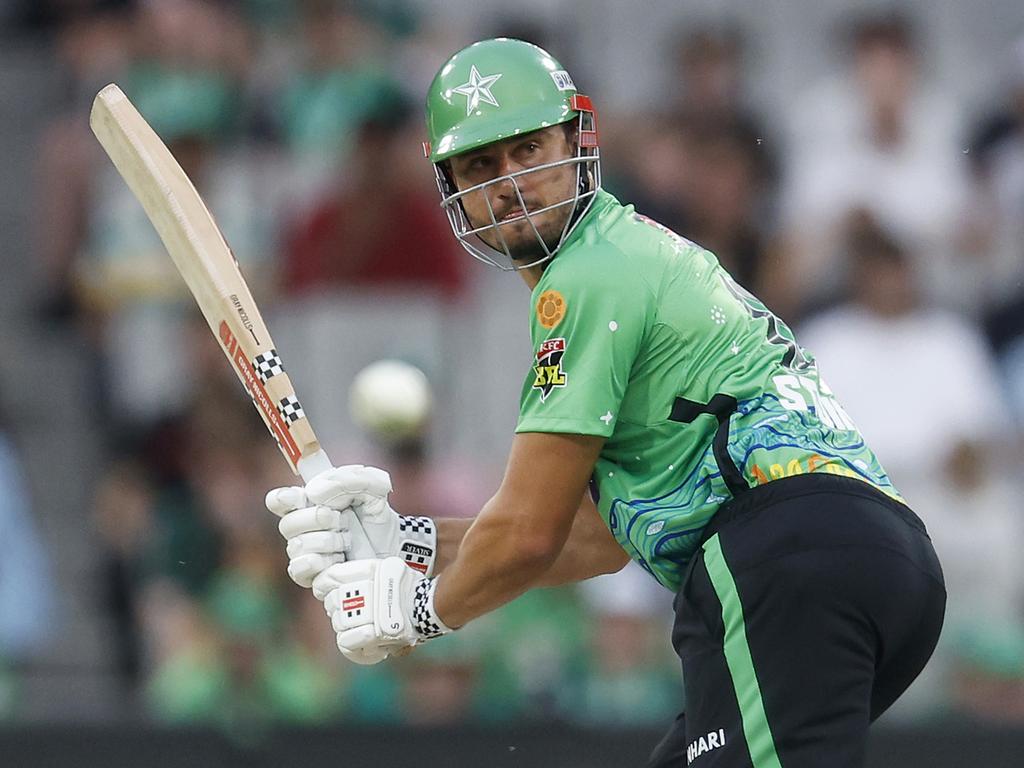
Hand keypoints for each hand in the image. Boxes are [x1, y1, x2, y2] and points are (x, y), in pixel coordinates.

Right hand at [265, 465, 437, 587]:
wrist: (394, 548)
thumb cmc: (377, 517)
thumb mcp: (374, 489)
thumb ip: (350, 479)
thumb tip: (315, 491)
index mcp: (310, 504)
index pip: (280, 500)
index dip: (283, 498)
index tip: (299, 497)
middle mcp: (302, 530)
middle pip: (288, 524)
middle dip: (316, 519)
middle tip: (340, 519)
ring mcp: (305, 554)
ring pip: (297, 546)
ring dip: (327, 541)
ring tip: (347, 541)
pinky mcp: (312, 576)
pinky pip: (299, 569)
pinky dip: (320, 561)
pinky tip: (338, 558)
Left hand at [313, 557, 451, 664]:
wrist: (433, 608)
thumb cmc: (411, 590)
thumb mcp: (390, 571)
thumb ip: (366, 575)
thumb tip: (328, 580)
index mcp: (372, 571)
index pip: (333, 576)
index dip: (324, 584)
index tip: (324, 589)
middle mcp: (369, 589)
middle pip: (334, 600)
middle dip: (335, 607)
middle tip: (343, 610)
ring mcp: (372, 612)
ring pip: (339, 622)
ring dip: (344, 625)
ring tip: (354, 625)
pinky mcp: (375, 633)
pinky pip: (346, 641)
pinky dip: (350, 643)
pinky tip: (358, 641)